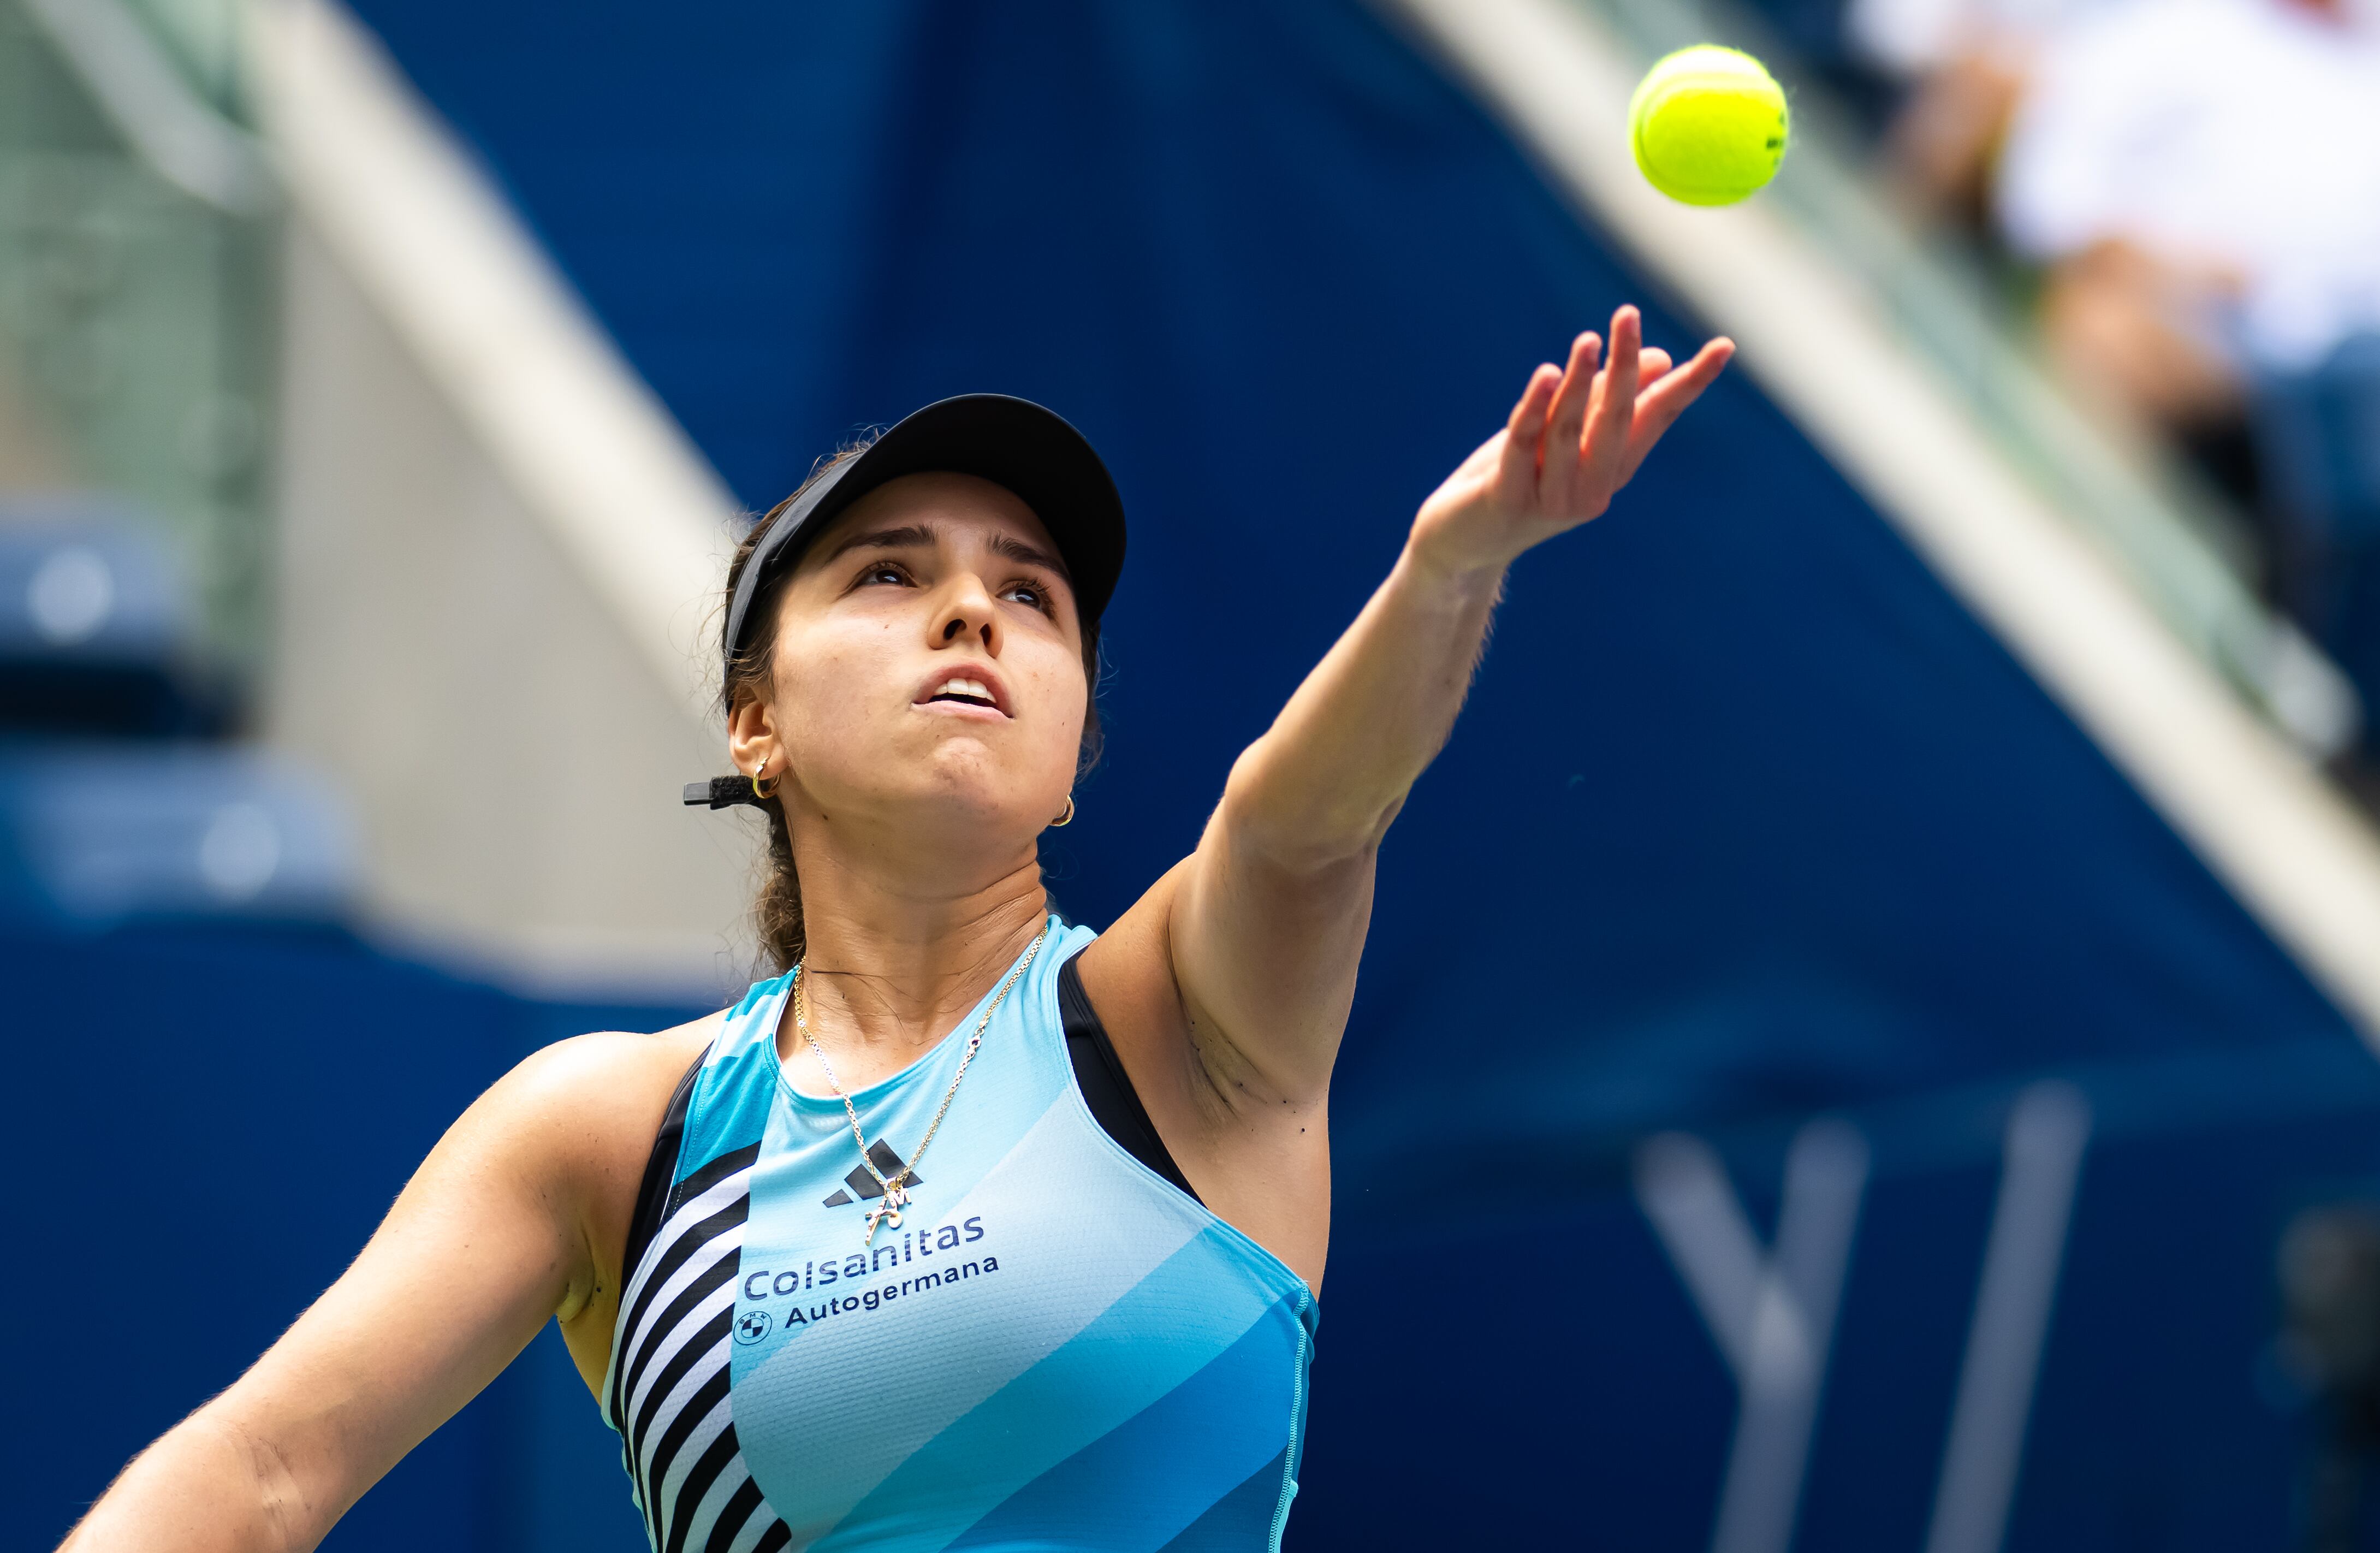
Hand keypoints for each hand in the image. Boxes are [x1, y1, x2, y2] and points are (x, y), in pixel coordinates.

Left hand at [1409, 306, 1732, 578]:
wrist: (1463, 544)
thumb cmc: (1518, 478)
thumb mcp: (1565, 436)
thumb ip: (1606, 400)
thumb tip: (1660, 358)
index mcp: (1613, 468)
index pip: (1657, 417)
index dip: (1690, 383)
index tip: (1725, 346)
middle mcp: (1592, 488)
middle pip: (1616, 420)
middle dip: (1625, 367)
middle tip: (1628, 315)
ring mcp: (1551, 500)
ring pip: (1568, 432)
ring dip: (1578, 383)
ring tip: (1587, 340)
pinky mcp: (1507, 501)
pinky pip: (1522, 445)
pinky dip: (1534, 409)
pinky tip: (1547, 374)